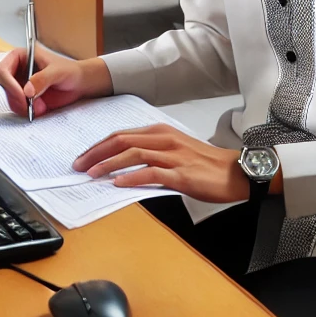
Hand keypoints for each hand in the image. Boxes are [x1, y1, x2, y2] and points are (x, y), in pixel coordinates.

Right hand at [0, 47, 110, 117]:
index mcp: (21, 57)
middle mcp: (17, 71)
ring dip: (23, 106)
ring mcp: (20, 85)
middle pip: (3, 86)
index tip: (21, 95)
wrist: (79, 84)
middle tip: (28, 106)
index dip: (8, 83)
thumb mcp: (58, 72)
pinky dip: (27, 111)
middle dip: (15, 98)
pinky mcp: (25, 98)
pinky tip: (41, 108)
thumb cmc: (70, 71)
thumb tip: (27, 90)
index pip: (2, 70)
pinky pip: (18, 107)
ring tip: (41, 106)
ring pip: (10, 99)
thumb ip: (43, 79)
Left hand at [73, 124, 248, 203]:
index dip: (99, 145)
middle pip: (122, 141)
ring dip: (108, 164)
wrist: (237, 172)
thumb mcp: (176, 151)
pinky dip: (131, 177)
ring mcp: (173, 156)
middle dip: (96, 153)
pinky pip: (151, 173)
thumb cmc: (206, 163)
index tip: (83, 156)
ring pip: (132, 154)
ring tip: (91, 174)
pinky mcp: (181, 174)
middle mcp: (164, 140)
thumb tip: (124, 167)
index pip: (121, 134)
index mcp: (161, 132)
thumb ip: (152, 154)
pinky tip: (118, 183)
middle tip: (78, 165)